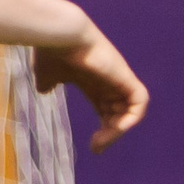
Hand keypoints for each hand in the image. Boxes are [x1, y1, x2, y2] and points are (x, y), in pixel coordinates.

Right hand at [35, 31, 148, 151]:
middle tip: (96, 148)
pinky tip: (116, 128)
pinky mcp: (125, 76)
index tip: (93, 147)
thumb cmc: (52, 51)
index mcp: (93, 82)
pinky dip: (133, 117)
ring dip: (119, 131)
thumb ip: (48, 82)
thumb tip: (44, 90)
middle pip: (120, 114)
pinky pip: (139, 101)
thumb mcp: (47, 74)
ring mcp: (118, 78)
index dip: (105, 129)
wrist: (60, 35)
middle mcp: (108, 81)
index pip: (107, 110)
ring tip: (102, 141)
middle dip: (111, 135)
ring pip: (131, 111)